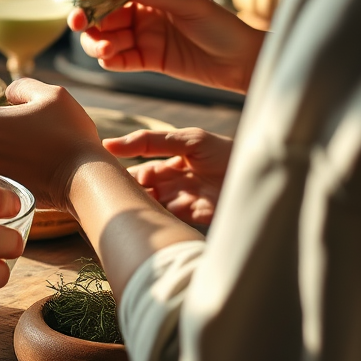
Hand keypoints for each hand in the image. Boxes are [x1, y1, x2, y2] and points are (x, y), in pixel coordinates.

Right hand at [68, 0, 265, 93]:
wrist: (241, 64)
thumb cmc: (223, 26)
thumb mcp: (191, 6)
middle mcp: (143, 9)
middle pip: (104, 10)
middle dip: (87, 16)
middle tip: (77, 24)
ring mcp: (142, 34)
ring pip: (106, 35)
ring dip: (97, 41)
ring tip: (105, 49)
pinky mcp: (145, 59)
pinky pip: (119, 58)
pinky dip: (109, 59)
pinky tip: (110, 59)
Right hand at [104, 127, 231, 226]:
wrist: (262, 175)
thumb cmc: (226, 152)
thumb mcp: (187, 139)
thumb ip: (149, 141)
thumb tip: (108, 144)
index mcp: (172, 162)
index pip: (139, 170)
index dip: (121, 172)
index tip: (98, 174)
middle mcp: (175, 184)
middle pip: (143, 191)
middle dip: (126, 192)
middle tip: (105, 194)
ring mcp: (183, 202)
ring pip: (151, 206)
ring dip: (137, 206)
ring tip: (118, 207)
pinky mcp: (193, 220)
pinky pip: (166, 221)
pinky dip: (153, 219)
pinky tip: (140, 218)